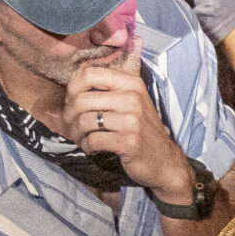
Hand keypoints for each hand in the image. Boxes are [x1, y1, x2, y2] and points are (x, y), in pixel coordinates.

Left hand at [61, 57, 186, 197]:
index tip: (72, 102)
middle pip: (81, 99)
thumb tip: (71, 87)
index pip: (88, 74)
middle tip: (71, 125)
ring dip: (76, 133)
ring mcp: (132, 121)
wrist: (165, 161)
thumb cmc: (142, 130)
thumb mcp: (131, 102)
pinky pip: (93, 140)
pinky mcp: (129, 142)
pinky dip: (86, 146)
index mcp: (131, 83)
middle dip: (69, 115)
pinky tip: (91, 148)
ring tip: (80, 138)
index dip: (72, 88)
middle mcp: (133, 98)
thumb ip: (108, 90)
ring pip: (84, 120)